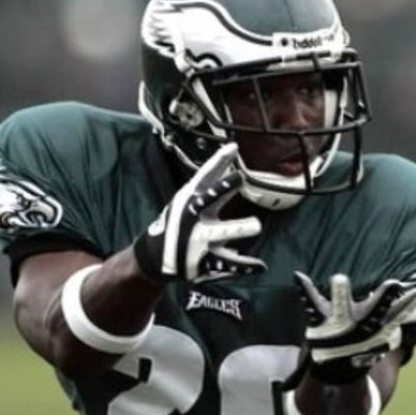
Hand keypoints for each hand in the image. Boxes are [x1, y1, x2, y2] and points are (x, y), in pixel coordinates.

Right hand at [134, 143, 265, 282]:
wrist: (155, 258)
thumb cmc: (178, 222)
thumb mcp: (189, 199)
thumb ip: (213, 181)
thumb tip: (232, 151)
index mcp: (189, 200)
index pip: (205, 176)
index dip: (218, 161)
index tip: (233, 147)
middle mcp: (192, 217)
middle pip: (209, 200)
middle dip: (223, 189)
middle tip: (241, 177)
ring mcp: (197, 239)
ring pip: (219, 233)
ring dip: (236, 228)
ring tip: (256, 225)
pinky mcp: (202, 261)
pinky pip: (227, 264)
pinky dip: (244, 266)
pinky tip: (260, 265)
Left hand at [292, 272, 415, 382]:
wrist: (339, 368)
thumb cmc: (370, 337)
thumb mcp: (393, 325)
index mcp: (381, 323)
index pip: (399, 312)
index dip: (409, 303)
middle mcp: (363, 323)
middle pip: (376, 309)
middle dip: (383, 299)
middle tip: (393, 284)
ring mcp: (341, 323)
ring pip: (343, 306)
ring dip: (342, 294)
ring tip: (341, 279)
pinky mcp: (321, 320)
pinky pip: (311, 301)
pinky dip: (305, 289)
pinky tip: (299, 276)